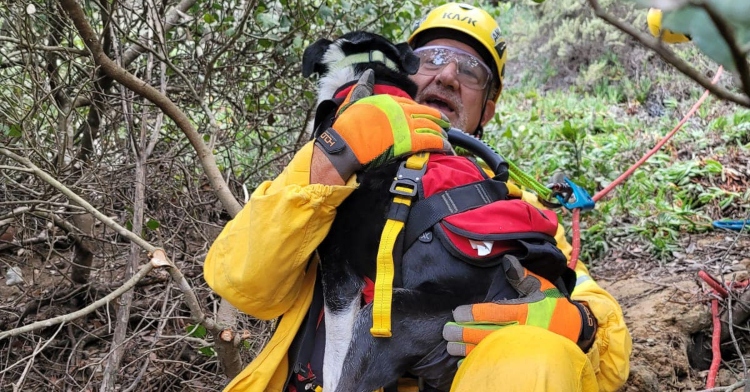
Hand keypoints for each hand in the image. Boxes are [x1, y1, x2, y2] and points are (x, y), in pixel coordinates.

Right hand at [314, 91, 450, 182]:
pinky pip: (431, 141)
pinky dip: (441, 143)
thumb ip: (364, 87)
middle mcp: (401, 111)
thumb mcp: (354, 100)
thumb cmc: (347, 126)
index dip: (423, 111)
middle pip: (426, 114)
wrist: (346, 145)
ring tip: (447, 138)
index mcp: (390, 101)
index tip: (428, 115)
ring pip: (431, 127)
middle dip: (438, 119)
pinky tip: (446, 146)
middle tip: (445, 125)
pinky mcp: (409, 141)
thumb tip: (369, 73)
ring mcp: (406, 125)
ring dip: (441, 133)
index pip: (412, 104)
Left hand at [443, 255, 596, 355]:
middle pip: (486, 334)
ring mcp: (520, 348)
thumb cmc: (555, 308)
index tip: (457, 313)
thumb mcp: (543, 288)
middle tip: (446, 332)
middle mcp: (520, 332)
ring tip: (450, 347)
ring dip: (467, 350)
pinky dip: (480, 364)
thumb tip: (507, 260)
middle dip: (464, 333)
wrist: (577, 332)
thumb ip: (522, 276)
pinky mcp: (521, 360)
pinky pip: (497, 363)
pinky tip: (465, 364)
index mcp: (525, 312)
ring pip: (488, 350)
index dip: (474, 313)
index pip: (494, 313)